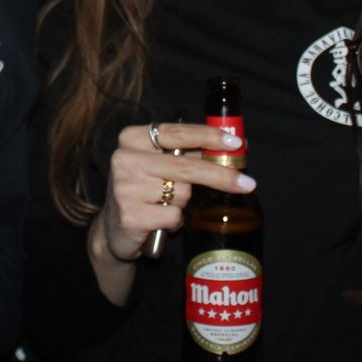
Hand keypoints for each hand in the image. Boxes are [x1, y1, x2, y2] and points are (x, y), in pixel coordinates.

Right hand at [96, 122, 251, 263]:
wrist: (114, 229)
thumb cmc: (143, 191)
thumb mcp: (160, 166)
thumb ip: (189, 153)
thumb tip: (234, 145)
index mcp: (132, 138)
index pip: (177, 132)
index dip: (209, 136)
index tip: (236, 142)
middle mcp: (125, 159)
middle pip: (185, 165)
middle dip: (220, 174)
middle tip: (247, 183)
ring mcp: (125, 187)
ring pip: (182, 193)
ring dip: (184, 203)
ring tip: (165, 206)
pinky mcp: (130, 215)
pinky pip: (173, 215)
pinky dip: (175, 221)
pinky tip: (159, 221)